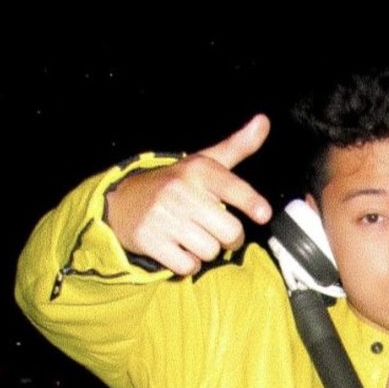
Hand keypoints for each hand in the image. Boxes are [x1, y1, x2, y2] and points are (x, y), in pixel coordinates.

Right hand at [105, 115, 272, 275]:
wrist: (124, 201)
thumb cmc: (176, 184)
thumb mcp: (204, 162)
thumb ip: (237, 147)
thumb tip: (264, 121)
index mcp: (198, 170)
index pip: (232, 187)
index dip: (251, 203)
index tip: (263, 214)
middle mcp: (180, 191)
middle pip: (230, 232)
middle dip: (230, 237)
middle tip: (218, 230)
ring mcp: (163, 215)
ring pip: (210, 251)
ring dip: (206, 251)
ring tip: (192, 235)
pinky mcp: (149, 239)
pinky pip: (188, 266)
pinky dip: (188, 264)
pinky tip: (178, 248)